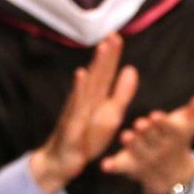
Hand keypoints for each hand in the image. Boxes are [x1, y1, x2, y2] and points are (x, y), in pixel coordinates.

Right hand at [29, 33, 138, 193]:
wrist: (62, 160)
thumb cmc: (85, 137)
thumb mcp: (110, 115)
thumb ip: (121, 94)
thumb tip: (131, 69)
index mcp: (96, 97)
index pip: (106, 73)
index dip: (113, 56)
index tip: (119, 36)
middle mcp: (85, 100)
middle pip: (98, 75)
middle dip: (106, 55)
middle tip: (114, 34)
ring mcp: (77, 111)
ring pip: (88, 86)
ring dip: (95, 66)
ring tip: (102, 48)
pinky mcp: (73, 124)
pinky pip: (78, 106)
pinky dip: (79, 90)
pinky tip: (81, 75)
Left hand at [101, 91, 193, 193]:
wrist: (172, 175)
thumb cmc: (179, 139)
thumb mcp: (191, 123)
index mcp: (172, 135)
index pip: (169, 129)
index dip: (163, 124)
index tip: (156, 116)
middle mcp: (158, 148)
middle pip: (152, 139)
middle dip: (146, 133)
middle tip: (140, 124)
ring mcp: (144, 159)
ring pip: (137, 152)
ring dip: (131, 146)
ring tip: (125, 136)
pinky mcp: (130, 167)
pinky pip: (122, 168)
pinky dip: (114, 167)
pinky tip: (105, 166)